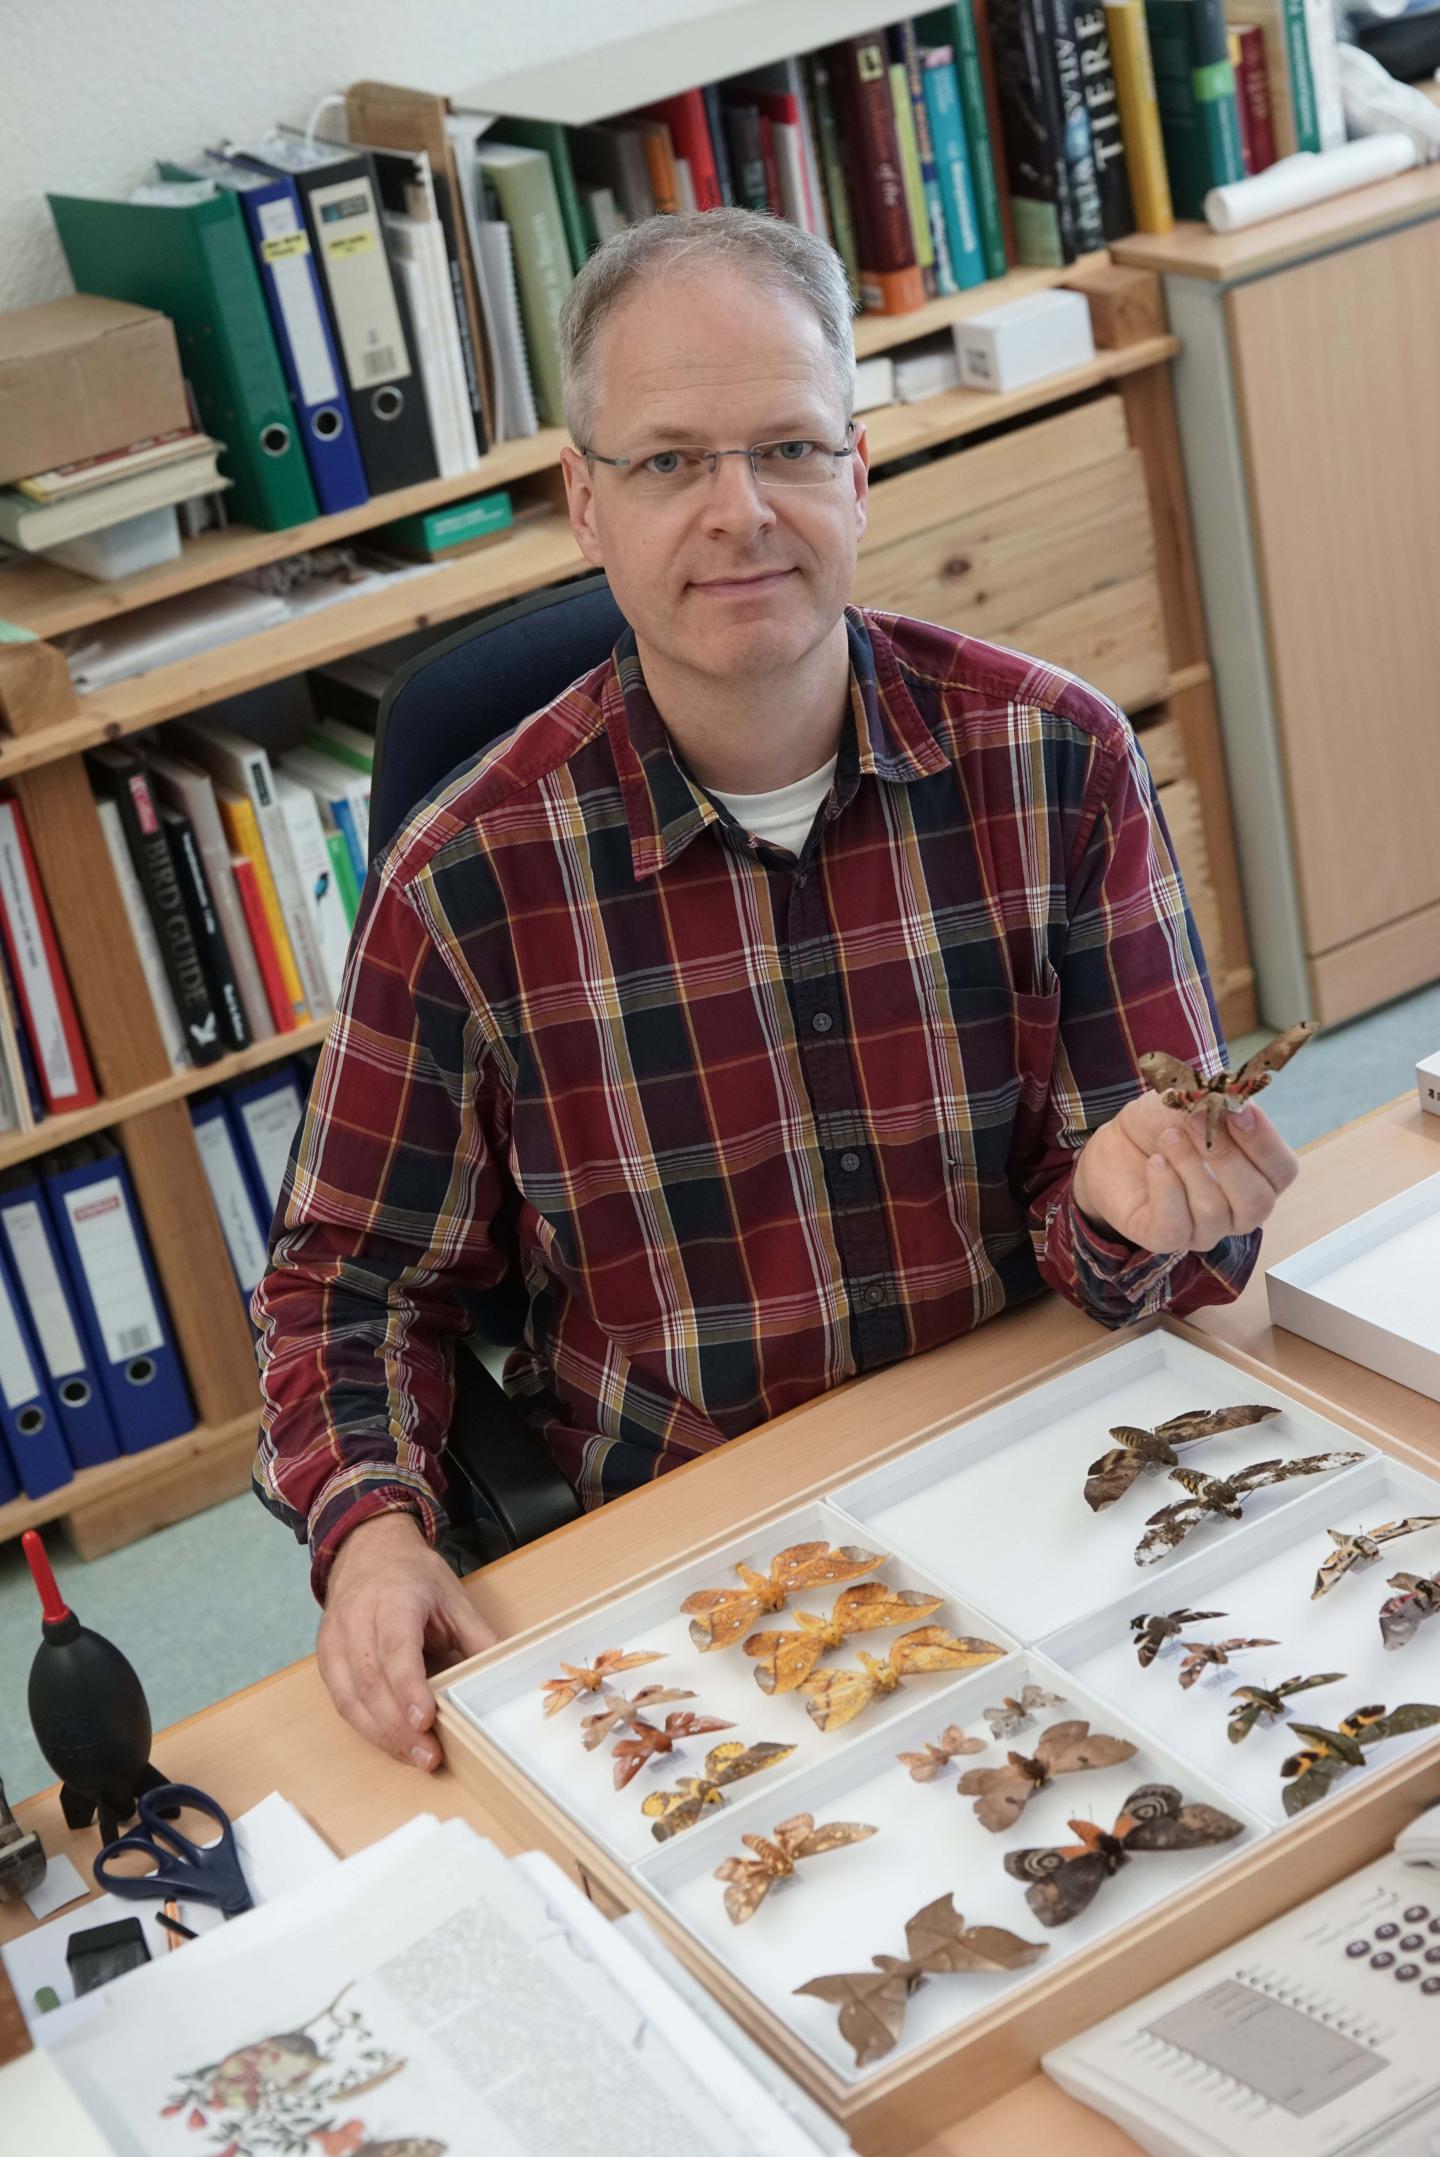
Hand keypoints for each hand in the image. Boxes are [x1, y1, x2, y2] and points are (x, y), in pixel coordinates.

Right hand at [317, 1511, 496, 1769]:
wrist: (368, 1550)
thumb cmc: (412, 1575)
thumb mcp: (453, 1596)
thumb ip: (476, 1637)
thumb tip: (501, 1675)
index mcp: (392, 1599)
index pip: (396, 1649)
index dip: (409, 1688)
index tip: (425, 1720)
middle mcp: (356, 1619)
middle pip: (371, 1681)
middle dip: (399, 1727)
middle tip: (429, 1756)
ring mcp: (334, 1639)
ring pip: (350, 1697)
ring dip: (381, 1735)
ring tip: (415, 1757)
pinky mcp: (325, 1656)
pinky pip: (340, 1700)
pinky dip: (365, 1726)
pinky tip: (391, 1742)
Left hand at [1070, 1092, 1298, 1255]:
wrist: (1117, 1142)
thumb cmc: (1165, 1124)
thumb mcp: (1194, 1101)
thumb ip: (1221, 1103)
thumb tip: (1235, 1103)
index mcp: (1258, 1176)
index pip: (1283, 1171)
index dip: (1265, 1142)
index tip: (1239, 1110)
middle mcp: (1238, 1210)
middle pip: (1256, 1200)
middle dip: (1226, 1156)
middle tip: (1193, 1120)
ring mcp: (1204, 1230)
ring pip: (1212, 1211)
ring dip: (1187, 1165)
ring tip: (1166, 1139)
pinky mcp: (1165, 1238)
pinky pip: (1175, 1226)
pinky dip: (1164, 1188)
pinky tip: (1154, 1163)